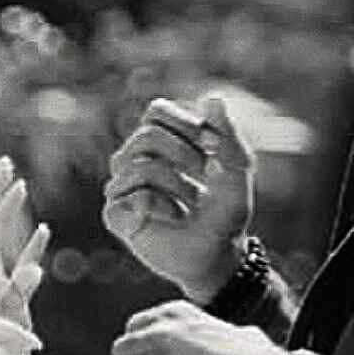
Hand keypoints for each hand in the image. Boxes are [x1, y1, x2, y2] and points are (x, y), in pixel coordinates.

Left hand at [0, 155, 49, 324]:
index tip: (6, 168)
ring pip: (0, 245)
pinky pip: (20, 269)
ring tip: (21, 188)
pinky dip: (30, 247)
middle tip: (8, 166)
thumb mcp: (7, 330)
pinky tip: (43, 232)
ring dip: (9, 215)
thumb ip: (18, 299)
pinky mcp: (10, 309)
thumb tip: (34, 268)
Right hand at [103, 94, 253, 300]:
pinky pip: (131, 197)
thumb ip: (227, 136)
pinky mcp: (117, 214)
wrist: (216, 256)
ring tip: (189, 203)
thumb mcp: (236, 172)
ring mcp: (124, 187)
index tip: (212, 146)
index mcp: (162, 141)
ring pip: (139, 166)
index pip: (156, 111)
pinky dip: (160, 206)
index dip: (183, 123)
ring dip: (177, 184)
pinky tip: (173, 217)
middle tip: (205, 177)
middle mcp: (136, 160)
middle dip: (184, 154)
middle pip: (147, 135)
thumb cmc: (225, 213)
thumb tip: (212, 98)